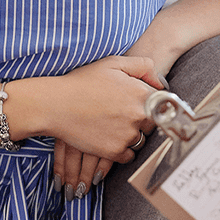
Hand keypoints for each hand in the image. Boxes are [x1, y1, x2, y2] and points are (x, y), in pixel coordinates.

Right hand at [50, 55, 164, 198]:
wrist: (56, 104)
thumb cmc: (84, 81)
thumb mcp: (114, 63)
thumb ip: (143, 67)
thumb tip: (160, 82)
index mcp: (142, 93)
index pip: (163, 104)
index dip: (153, 104)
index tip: (145, 106)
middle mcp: (139, 115)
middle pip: (153, 124)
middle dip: (142, 120)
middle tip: (124, 114)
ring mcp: (127, 135)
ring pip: (141, 140)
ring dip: (132, 135)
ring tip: (114, 125)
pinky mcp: (114, 151)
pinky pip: (129, 155)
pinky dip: (122, 149)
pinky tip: (110, 137)